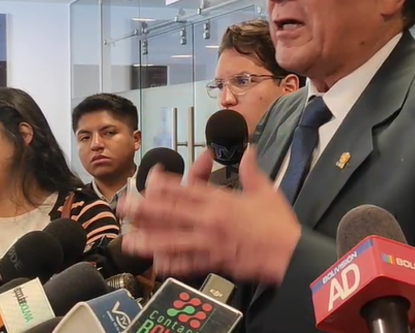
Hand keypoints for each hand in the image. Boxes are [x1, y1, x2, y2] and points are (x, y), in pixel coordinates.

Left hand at [118, 146, 301, 283]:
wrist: (289, 252)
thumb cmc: (279, 222)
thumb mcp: (266, 190)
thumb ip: (252, 170)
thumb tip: (249, 150)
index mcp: (222, 201)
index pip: (188, 190)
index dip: (166, 185)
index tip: (150, 180)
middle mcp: (210, 220)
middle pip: (172, 213)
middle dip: (146, 210)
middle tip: (125, 207)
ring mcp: (210, 242)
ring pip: (173, 240)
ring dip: (150, 240)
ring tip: (130, 240)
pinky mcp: (215, 261)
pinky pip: (190, 263)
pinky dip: (173, 264)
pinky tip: (158, 264)